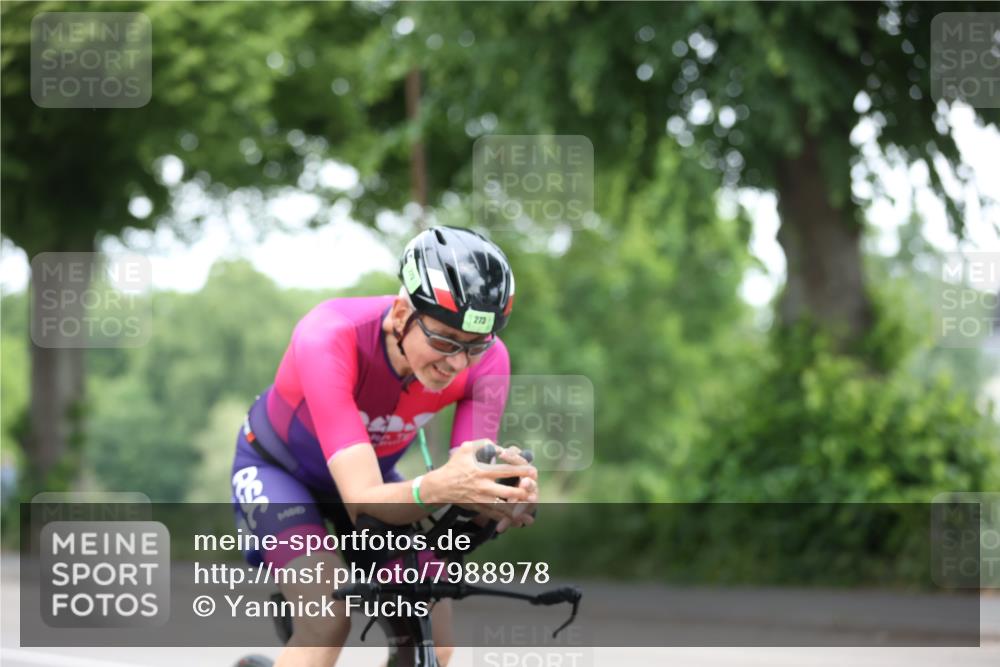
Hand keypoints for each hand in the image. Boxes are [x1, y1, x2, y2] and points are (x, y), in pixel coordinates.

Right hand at [422, 439, 536, 524]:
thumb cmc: (454, 466)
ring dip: (517, 510)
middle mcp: (484, 487)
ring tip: (530, 512)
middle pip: (508, 492)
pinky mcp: (478, 508)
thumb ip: (482, 444)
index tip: (533, 470)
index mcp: (483, 472)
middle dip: (523, 493)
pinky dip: (505, 519)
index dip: (521, 471)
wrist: (439, 487)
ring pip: (502, 507)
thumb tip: (496, 444)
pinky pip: (494, 515)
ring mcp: (481, 499)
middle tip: (534, 491)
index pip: (506, 471)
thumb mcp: (466, 449)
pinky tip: (516, 521)